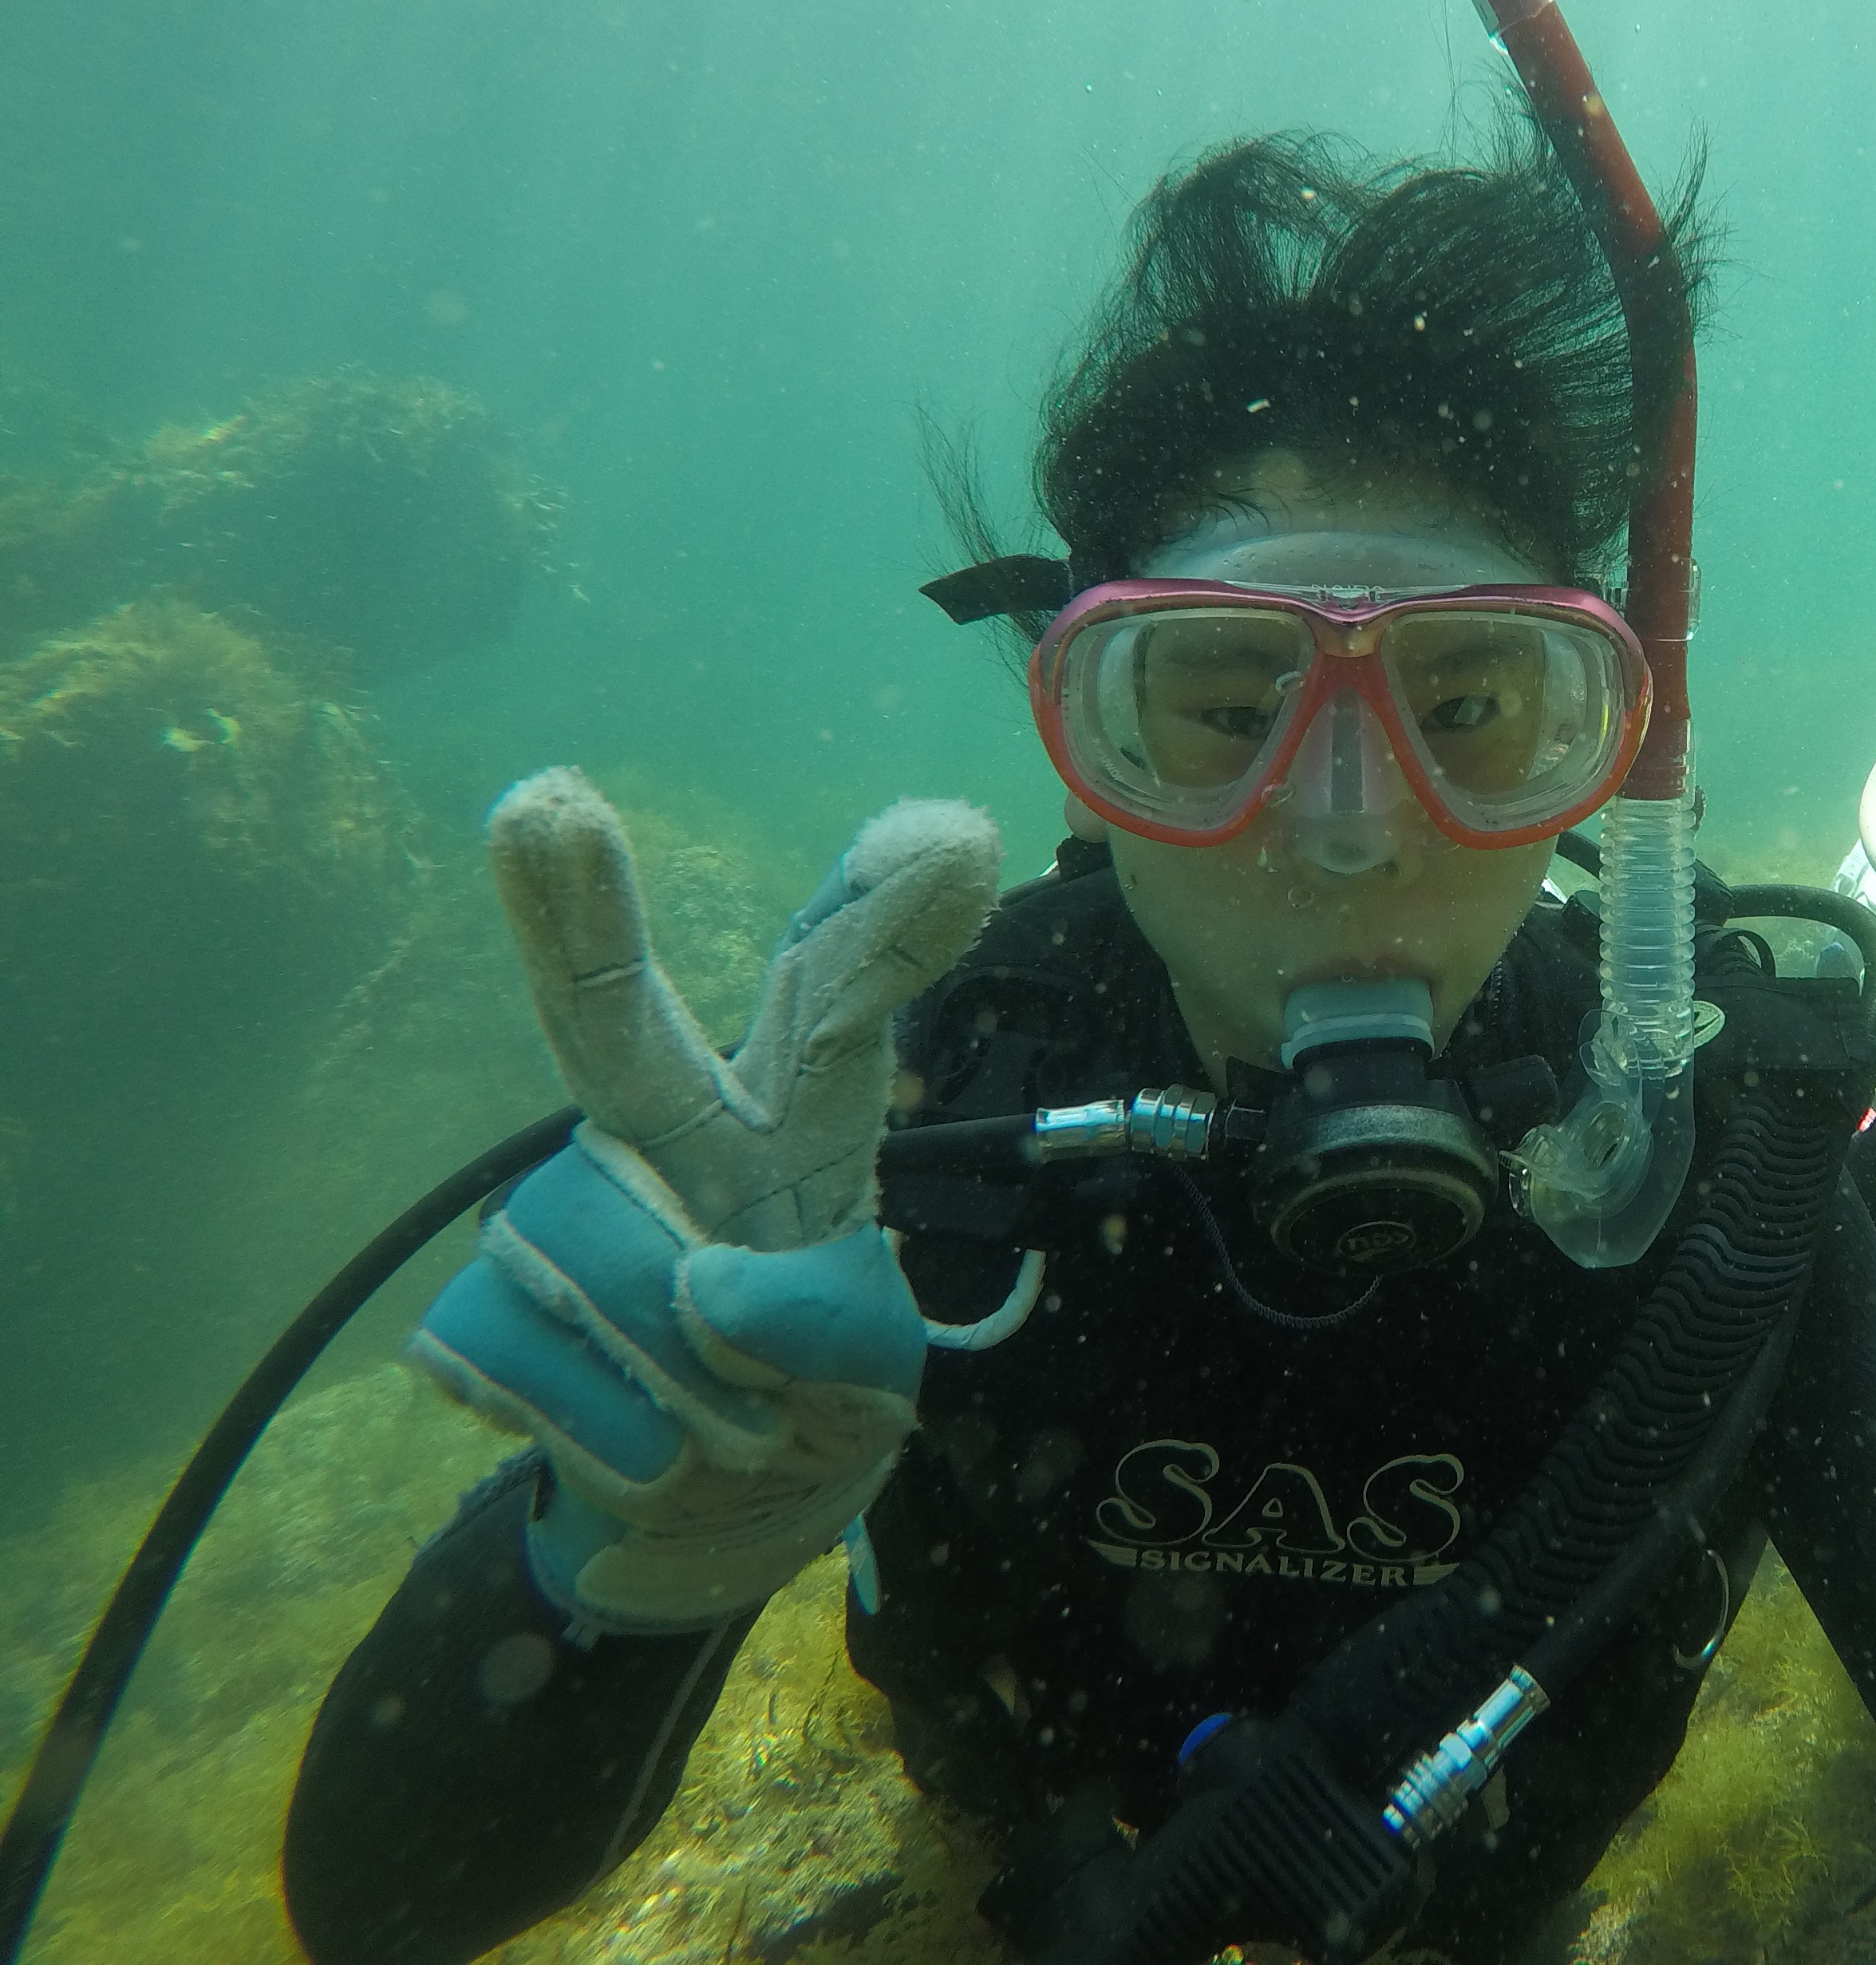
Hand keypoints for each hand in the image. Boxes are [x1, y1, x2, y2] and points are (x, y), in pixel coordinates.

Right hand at [408, 769, 999, 1631]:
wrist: (700, 1527)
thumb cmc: (803, 1400)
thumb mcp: (869, 1367)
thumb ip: (823, 1321)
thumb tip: (708, 1290)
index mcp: (797, 1117)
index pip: (840, 997)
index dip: (888, 917)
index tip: (945, 831)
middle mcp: (667, 1134)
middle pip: (617, 1022)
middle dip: (577, 916)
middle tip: (543, 803)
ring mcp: (563, 1211)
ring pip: (604, 1270)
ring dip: (687, 1386)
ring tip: (728, 1417)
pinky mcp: (475, 1312)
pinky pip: (523, 1359)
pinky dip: (608, 1433)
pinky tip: (644, 1441)